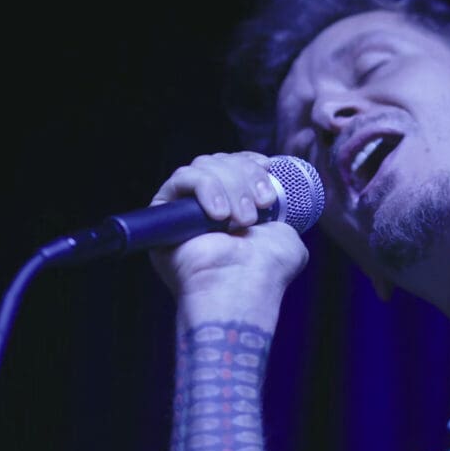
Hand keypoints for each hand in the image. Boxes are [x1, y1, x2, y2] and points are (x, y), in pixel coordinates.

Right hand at [149, 152, 308, 328]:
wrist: (242, 289)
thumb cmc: (265, 272)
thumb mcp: (286, 236)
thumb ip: (283, 218)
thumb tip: (279, 199)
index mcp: (233, 210)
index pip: (233, 165)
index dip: (248, 161)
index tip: (267, 169)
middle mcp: (206, 208)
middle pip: (219, 161)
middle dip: (244, 176)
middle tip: (260, 206)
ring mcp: (184, 209)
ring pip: (203, 166)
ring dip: (230, 186)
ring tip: (242, 220)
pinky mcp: (163, 212)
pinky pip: (182, 179)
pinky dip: (206, 189)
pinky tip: (219, 216)